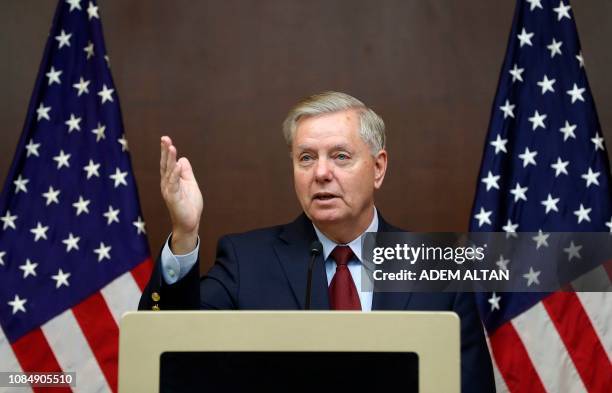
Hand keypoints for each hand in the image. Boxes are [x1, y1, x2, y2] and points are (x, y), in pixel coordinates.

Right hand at [160, 136, 203, 253]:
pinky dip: (175, 174)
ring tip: (171, 147)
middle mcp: (167, 184)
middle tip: (165, 138)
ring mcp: (169, 191)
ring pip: (168, 172)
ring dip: (170, 159)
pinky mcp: (173, 198)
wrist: (190, 223)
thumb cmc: (189, 204)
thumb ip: (186, 172)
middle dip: (165, 151)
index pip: (168, 163)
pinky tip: (177, 165)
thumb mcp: (190, 184)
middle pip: (166, 165)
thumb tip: (182, 159)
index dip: (167, 152)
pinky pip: (174, 184)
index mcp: (171, 180)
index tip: (166, 139)